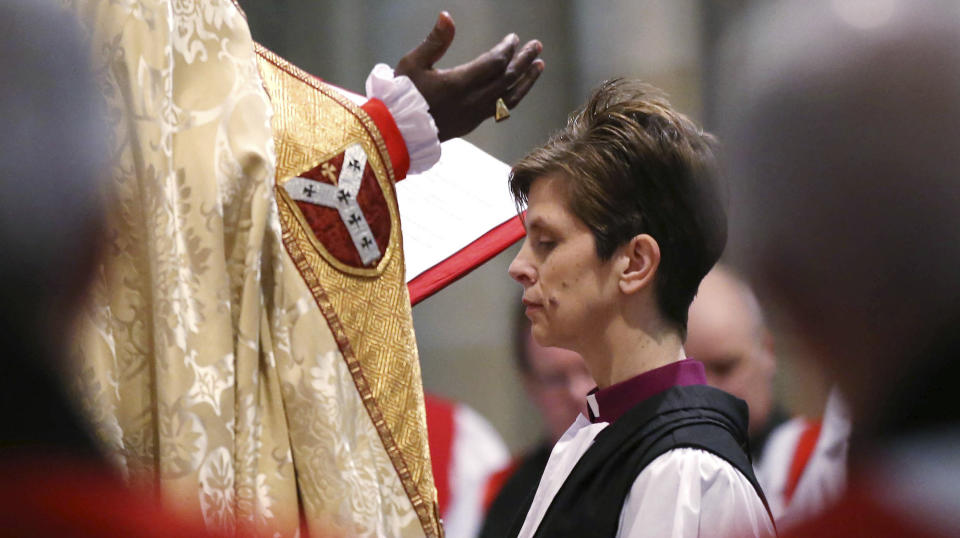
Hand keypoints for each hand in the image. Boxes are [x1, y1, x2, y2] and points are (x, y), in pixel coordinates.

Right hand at [396, 11, 543, 140]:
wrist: (396, 133)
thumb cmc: (400, 95)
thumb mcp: (412, 63)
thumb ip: (434, 41)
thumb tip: (447, 16)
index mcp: (459, 84)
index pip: (494, 64)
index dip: (507, 49)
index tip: (514, 38)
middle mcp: (472, 101)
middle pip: (507, 79)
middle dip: (524, 61)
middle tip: (537, 46)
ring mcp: (474, 115)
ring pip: (509, 98)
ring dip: (526, 81)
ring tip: (539, 66)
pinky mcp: (472, 124)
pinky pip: (501, 109)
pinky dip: (514, 95)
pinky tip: (517, 87)